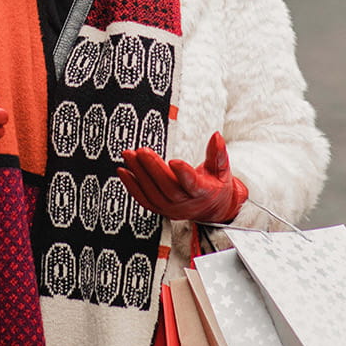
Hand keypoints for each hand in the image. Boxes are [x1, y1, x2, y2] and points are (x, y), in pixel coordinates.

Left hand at [117, 132, 247, 223]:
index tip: (174, 161)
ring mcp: (171, 208)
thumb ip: (218, 153)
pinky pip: (143, 200)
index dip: (183, 173)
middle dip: (153, 168)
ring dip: (139, 174)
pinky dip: (131, 186)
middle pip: (168, 187)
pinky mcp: (160, 209)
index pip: (193, 184)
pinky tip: (124, 171)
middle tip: (141, 151)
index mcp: (203, 192)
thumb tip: (216, 136)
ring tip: (129, 156)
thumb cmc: (215, 186)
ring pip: (152, 193)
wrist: (211, 209)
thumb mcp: (222, 170)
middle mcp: (186, 203)